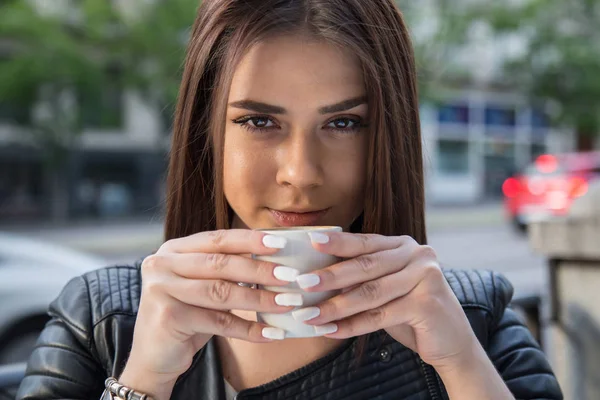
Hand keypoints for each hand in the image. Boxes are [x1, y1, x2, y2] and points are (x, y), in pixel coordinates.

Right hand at [119, 229, 299, 398]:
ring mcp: (161, 289)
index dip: (250, 240)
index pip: (217, 239)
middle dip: (260, 270)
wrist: (154, 356)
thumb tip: (274, 258)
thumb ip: (226, 270)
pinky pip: (218, 322)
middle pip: (220, 264)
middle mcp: (162, 264)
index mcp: (173, 249)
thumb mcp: (203, 287)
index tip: (280, 243)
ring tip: (288, 303)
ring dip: (260, 299)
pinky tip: (271, 333)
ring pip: (221, 292)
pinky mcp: (168, 317)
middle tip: (291, 276)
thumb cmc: (186, 316)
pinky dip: (248, 328)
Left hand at [292, 232, 478, 370]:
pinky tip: (331, 330)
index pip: (365, 242)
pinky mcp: (428, 304)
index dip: (337, 242)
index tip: (310, 242)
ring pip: (370, 293)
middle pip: (365, 266)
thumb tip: (315, 277)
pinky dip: (353, 325)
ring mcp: (426, 277)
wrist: (451, 342)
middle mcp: (417, 255)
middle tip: (302, 283)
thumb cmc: (410, 311)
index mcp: (404, 246)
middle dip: (330, 276)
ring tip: (309, 315)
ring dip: (336, 306)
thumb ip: (362, 278)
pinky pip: (381, 316)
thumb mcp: (386, 288)